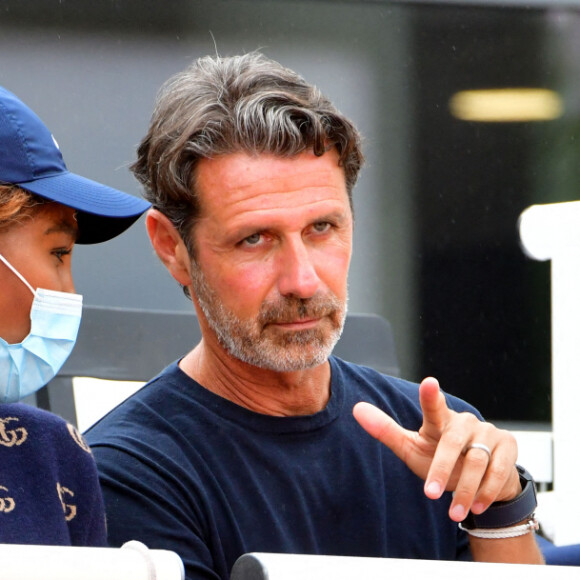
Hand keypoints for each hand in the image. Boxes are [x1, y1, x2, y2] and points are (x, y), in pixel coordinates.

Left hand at [352, 377, 520, 521]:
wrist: (479, 479)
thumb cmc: (440, 459)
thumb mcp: (412, 448)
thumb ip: (386, 431)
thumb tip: (356, 409)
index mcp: (439, 421)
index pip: (433, 406)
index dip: (431, 396)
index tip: (429, 383)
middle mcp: (464, 422)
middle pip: (452, 442)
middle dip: (441, 469)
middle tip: (430, 495)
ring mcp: (488, 432)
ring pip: (477, 460)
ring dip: (465, 490)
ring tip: (453, 512)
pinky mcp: (508, 445)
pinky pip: (499, 470)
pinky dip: (487, 491)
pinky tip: (477, 507)